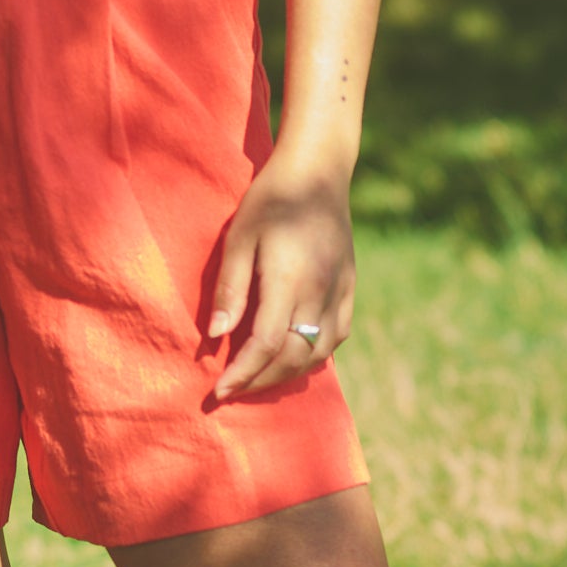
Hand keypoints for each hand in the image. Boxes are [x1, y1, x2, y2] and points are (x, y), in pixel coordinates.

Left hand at [207, 145, 356, 401]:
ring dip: (286, 375)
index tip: (218, 392)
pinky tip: (290, 358)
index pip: (267, 344)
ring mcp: (341, 292)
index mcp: (291, 279)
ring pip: (317, 354)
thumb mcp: (239, 238)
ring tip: (256, 380)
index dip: (242, 373)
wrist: (318, 173)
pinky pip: (335, 338)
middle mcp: (321, 292)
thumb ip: (231, 289)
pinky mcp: (349, 289)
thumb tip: (216, 336)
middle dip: (260, 381)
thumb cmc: (270, 201)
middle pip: (293, 358)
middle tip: (231, 392)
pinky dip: (311, 357)